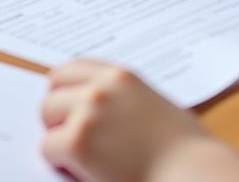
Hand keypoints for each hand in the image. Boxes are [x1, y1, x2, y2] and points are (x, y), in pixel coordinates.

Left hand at [41, 59, 238, 181]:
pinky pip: (48, 148)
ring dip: (58, 135)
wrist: (192, 174)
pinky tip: (85, 170)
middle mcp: (101, 87)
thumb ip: (121, 99)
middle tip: (72, 136)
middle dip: (58, 113)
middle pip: (53, 88)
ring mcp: (88, 112)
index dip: (66, 89)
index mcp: (121, 76)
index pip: (72, 68)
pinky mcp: (77, 142)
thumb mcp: (151, 106)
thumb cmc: (182, 150)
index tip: (67, 106)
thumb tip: (91, 107)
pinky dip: (60, 162)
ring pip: (47, 114)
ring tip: (82, 156)